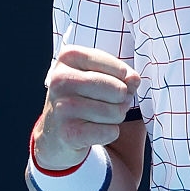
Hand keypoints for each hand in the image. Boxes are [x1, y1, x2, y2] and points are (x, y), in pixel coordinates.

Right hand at [33, 45, 140, 170]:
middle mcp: (61, 79)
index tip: (111, 86)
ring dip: (114, 118)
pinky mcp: (68, 133)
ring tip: (97, 117)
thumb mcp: (99, 75)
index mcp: (69, 57)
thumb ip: (122, 74)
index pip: (120, 69)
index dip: (125, 82)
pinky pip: (110, 132)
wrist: (55, 133)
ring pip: (116, 112)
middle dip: (121, 101)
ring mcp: (62, 107)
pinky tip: (92, 131)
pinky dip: (109, 134)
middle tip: (106, 104)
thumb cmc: (83, 97)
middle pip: (119, 91)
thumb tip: (134, 79)